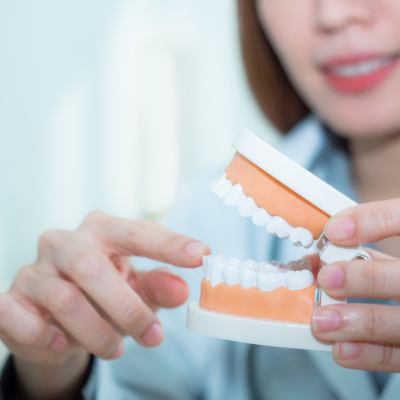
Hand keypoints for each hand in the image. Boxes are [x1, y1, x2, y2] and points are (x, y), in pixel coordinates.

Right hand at [0, 211, 208, 366]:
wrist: (55, 323)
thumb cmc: (103, 298)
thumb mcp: (135, 290)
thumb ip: (157, 287)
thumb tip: (181, 288)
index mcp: (100, 230)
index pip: (136, 231)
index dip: (168, 244)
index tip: (201, 255)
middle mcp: (64, 242)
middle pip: (93, 267)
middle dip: (128, 307)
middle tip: (154, 335)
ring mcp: (34, 269)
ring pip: (65, 299)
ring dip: (98, 332)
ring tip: (116, 348)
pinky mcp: (10, 299)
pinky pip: (22, 319)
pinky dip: (48, 338)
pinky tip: (64, 344)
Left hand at [311, 199, 399, 371]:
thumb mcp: (391, 256)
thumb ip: (364, 254)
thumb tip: (316, 261)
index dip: (374, 221)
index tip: (334, 230)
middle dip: (368, 279)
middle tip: (328, 279)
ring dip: (361, 322)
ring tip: (323, 321)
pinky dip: (370, 354)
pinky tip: (342, 348)